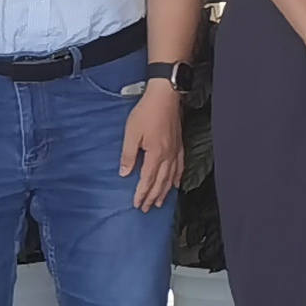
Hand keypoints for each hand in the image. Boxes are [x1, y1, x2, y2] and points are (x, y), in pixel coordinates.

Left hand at [120, 81, 185, 206]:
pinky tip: (176, 183)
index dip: (142, 193)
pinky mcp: (179, 145)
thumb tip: (125, 173)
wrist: (165, 96)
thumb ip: (128, 155)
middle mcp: (167, 156)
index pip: (147, 179)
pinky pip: (180, 166)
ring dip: (165, 191)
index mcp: (155, 154)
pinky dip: (178, 177)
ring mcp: (175, 151)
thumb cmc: (146, 113)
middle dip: (153, 196)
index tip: (137, 204)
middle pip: (160, 182)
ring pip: (171, 177)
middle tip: (146, 208)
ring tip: (159, 202)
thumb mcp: (131, 133)